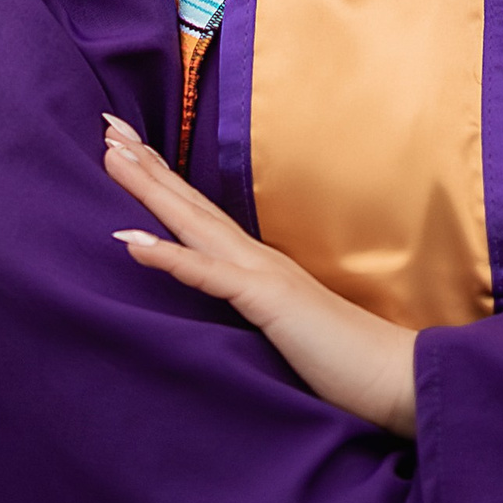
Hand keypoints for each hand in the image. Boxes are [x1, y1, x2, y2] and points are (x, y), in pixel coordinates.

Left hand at [101, 115, 418, 437]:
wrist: (395, 376)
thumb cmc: (342, 358)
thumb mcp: (285, 326)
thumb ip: (257, 307)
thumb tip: (229, 300)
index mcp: (257, 263)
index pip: (200, 214)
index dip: (162, 178)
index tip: (126, 147)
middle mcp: (256, 257)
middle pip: (190, 203)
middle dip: (146, 163)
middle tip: (107, 126)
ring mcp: (263, 274)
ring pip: (194, 223)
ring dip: (150, 189)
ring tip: (113, 157)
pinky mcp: (268, 301)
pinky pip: (210, 276)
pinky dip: (170, 255)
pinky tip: (132, 241)